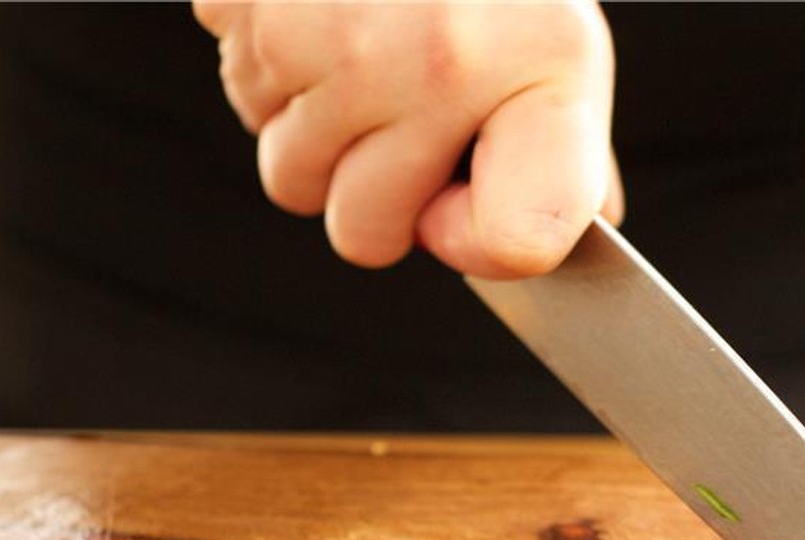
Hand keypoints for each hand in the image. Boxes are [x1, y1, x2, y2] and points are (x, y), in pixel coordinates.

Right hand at [192, 0, 621, 276]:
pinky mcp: (252, 3)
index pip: (520, 236)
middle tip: (400, 117)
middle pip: (362, 236)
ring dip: (317, 136)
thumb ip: (560, 157)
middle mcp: (442, 60)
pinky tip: (321, 18)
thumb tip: (544, 251)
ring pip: (291, 177)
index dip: (480, 245)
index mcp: (542, 73)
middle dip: (372, 197)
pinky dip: (274, 75)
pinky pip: (244, 102)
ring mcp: (339, 34)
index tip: (464, 206)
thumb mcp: (558, 46)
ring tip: (361, 55)